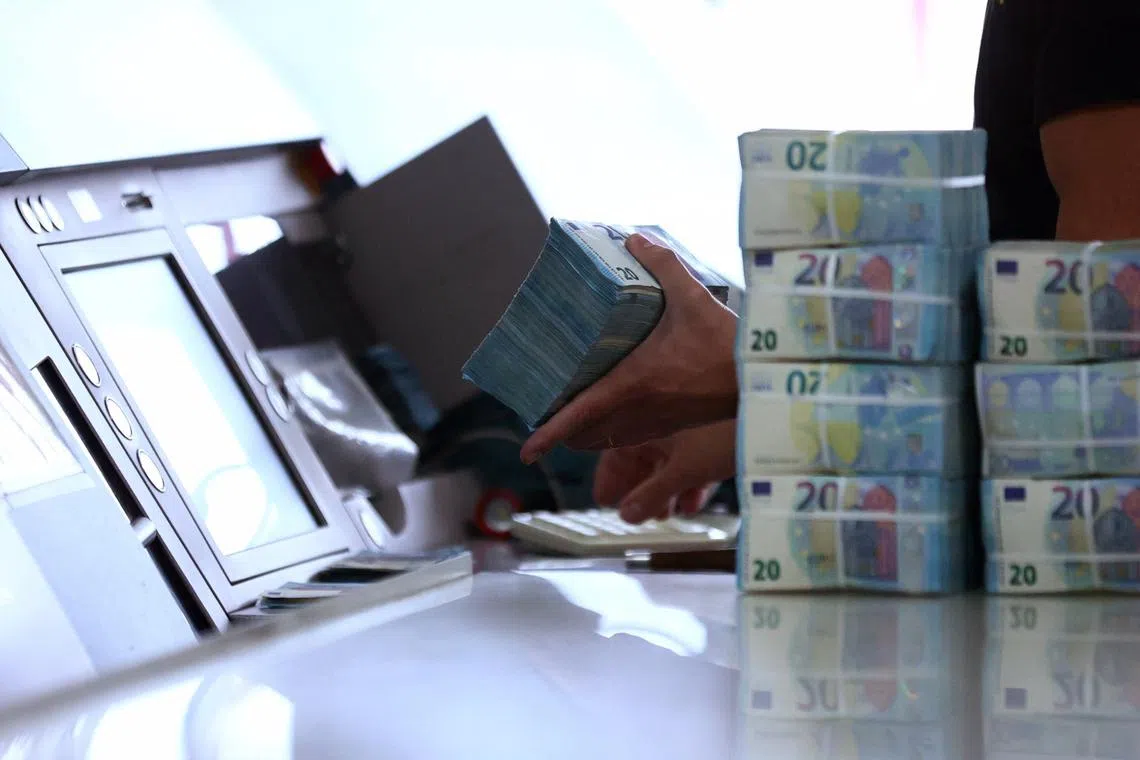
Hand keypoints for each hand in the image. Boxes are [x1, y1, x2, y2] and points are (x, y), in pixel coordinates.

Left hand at [520, 233, 736, 462]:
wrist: (762, 381)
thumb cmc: (726, 344)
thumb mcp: (693, 297)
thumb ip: (663, 265)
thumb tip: (635, 239)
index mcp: (632, 384)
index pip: (578, 414)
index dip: (547, 434)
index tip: (525, 451)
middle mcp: (637, 412)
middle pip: (584, 435)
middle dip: (560, 433)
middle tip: (544, 417)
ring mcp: (654, 425)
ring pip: (605, 441)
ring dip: (585, 434)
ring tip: (570, 417)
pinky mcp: (671, 428)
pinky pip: (629, 439)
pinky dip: (611, 434)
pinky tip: (614, 414)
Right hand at [593, 419, 735, 523]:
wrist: (768, 411)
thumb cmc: (722, 432)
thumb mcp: (683, 471)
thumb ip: (652, 494)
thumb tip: (625, 515)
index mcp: (647, 423)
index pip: (615, 454)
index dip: (611, 480)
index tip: (605, 501)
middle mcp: (664, 422)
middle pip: (642, 459)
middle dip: (640, 488)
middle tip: (635, 513)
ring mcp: (689, 428)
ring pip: (668, 461)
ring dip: (665, 489)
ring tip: (666, 513)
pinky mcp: (713, 433)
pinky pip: (692, 459)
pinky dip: (689, 481)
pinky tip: (693, 502)